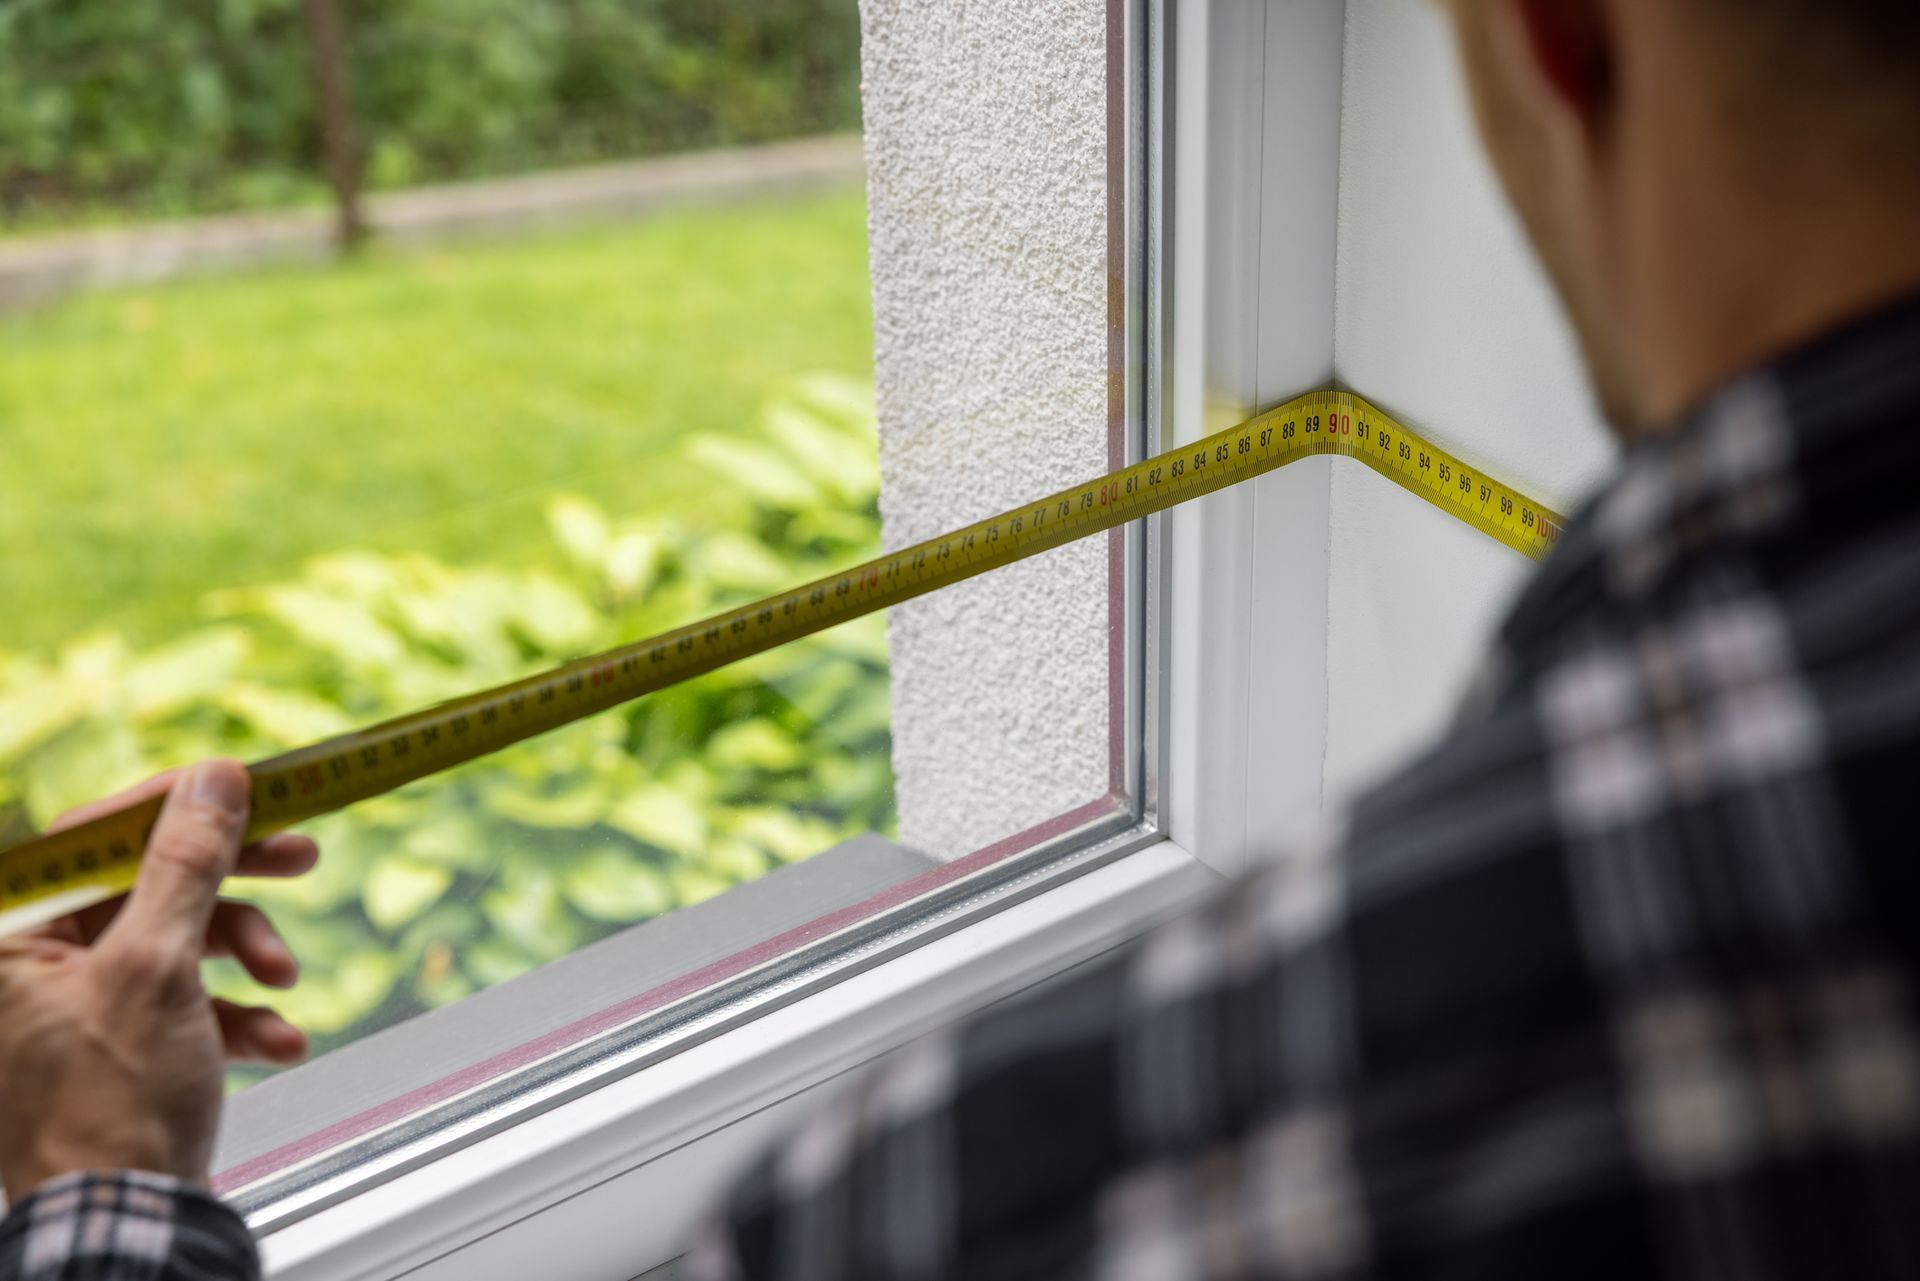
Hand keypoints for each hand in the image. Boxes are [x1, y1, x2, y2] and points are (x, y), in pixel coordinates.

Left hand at [0, 760, 319, 1201]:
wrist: (124, 1224)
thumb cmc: (111, 1103)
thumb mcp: (157, 966)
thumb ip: (185, 865)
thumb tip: (212, 781)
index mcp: (13, 938)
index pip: (94, 834)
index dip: (177, 806)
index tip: (248, 790)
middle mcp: (34, 968)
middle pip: (147, 886)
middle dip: (232, 884)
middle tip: (302, 856)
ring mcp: (76, 1012)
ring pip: (179, 944)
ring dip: (244, 959)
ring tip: (282, 982)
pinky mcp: (119, 1052)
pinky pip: (185, 1008)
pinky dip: (235, 1019)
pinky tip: (278, 1042)